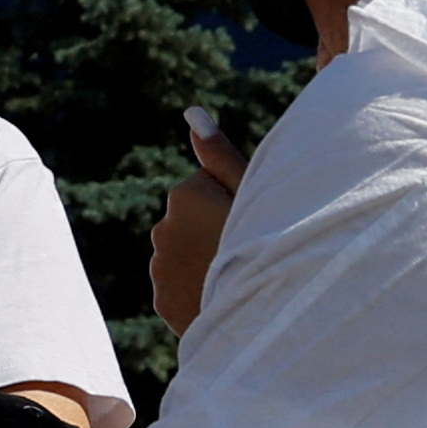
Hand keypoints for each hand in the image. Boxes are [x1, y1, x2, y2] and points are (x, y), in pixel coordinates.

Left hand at [149, 113, 251, 334]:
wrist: (263, 315)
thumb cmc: (267, 245)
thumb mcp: (251, 194)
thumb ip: (218, 154)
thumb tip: (190, 112)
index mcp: (183, 196)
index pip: (206, 188)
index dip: (231, 204)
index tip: (249, 222)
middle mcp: (162, 229)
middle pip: (193, 222)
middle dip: (212, 231)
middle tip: (246, 252)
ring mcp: (159, 268)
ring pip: (185, 254)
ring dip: (203, 261)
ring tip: (236, 277)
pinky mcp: (161, 300)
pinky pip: (180, 286)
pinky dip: (196, 290)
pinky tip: (221, 298)